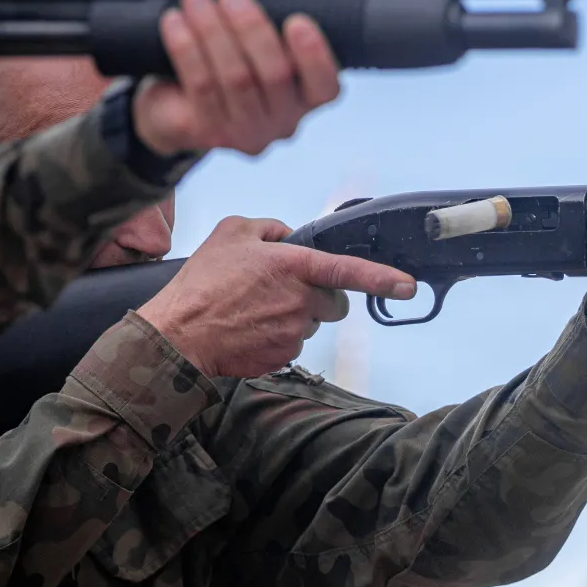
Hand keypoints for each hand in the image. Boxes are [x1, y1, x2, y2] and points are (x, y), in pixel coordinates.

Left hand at [132, 0, 341, 157]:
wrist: (175, 105)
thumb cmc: (227, 63)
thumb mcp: (254, 49)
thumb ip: (265, 29)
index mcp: (305, 100)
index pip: (325, 87)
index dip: (314, 56)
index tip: (297, 21)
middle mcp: (282, 123)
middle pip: (275, 75)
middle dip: (251, 28)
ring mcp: (245, 132)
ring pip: (235, 78)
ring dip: (213, 31)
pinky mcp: (207, 132)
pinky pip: (200, 85)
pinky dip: (186, 47)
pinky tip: (175, 21)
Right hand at [136, 217, 416, 378]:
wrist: (177, 335)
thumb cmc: (202, 282)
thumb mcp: (231, 233)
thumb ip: (270, 228)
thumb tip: (289, 236)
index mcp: (294, 267)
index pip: (349, 271)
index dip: (382, 279)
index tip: (408, 286)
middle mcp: (301, 301)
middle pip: (334, 303)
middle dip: (319, 297)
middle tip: (281, 291)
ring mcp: (295, 333)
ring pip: (312, 324)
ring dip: (294, 316)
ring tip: (253, 309)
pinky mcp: (284, 357)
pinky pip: (293, 344)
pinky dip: (277, 337)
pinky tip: (249, 330)